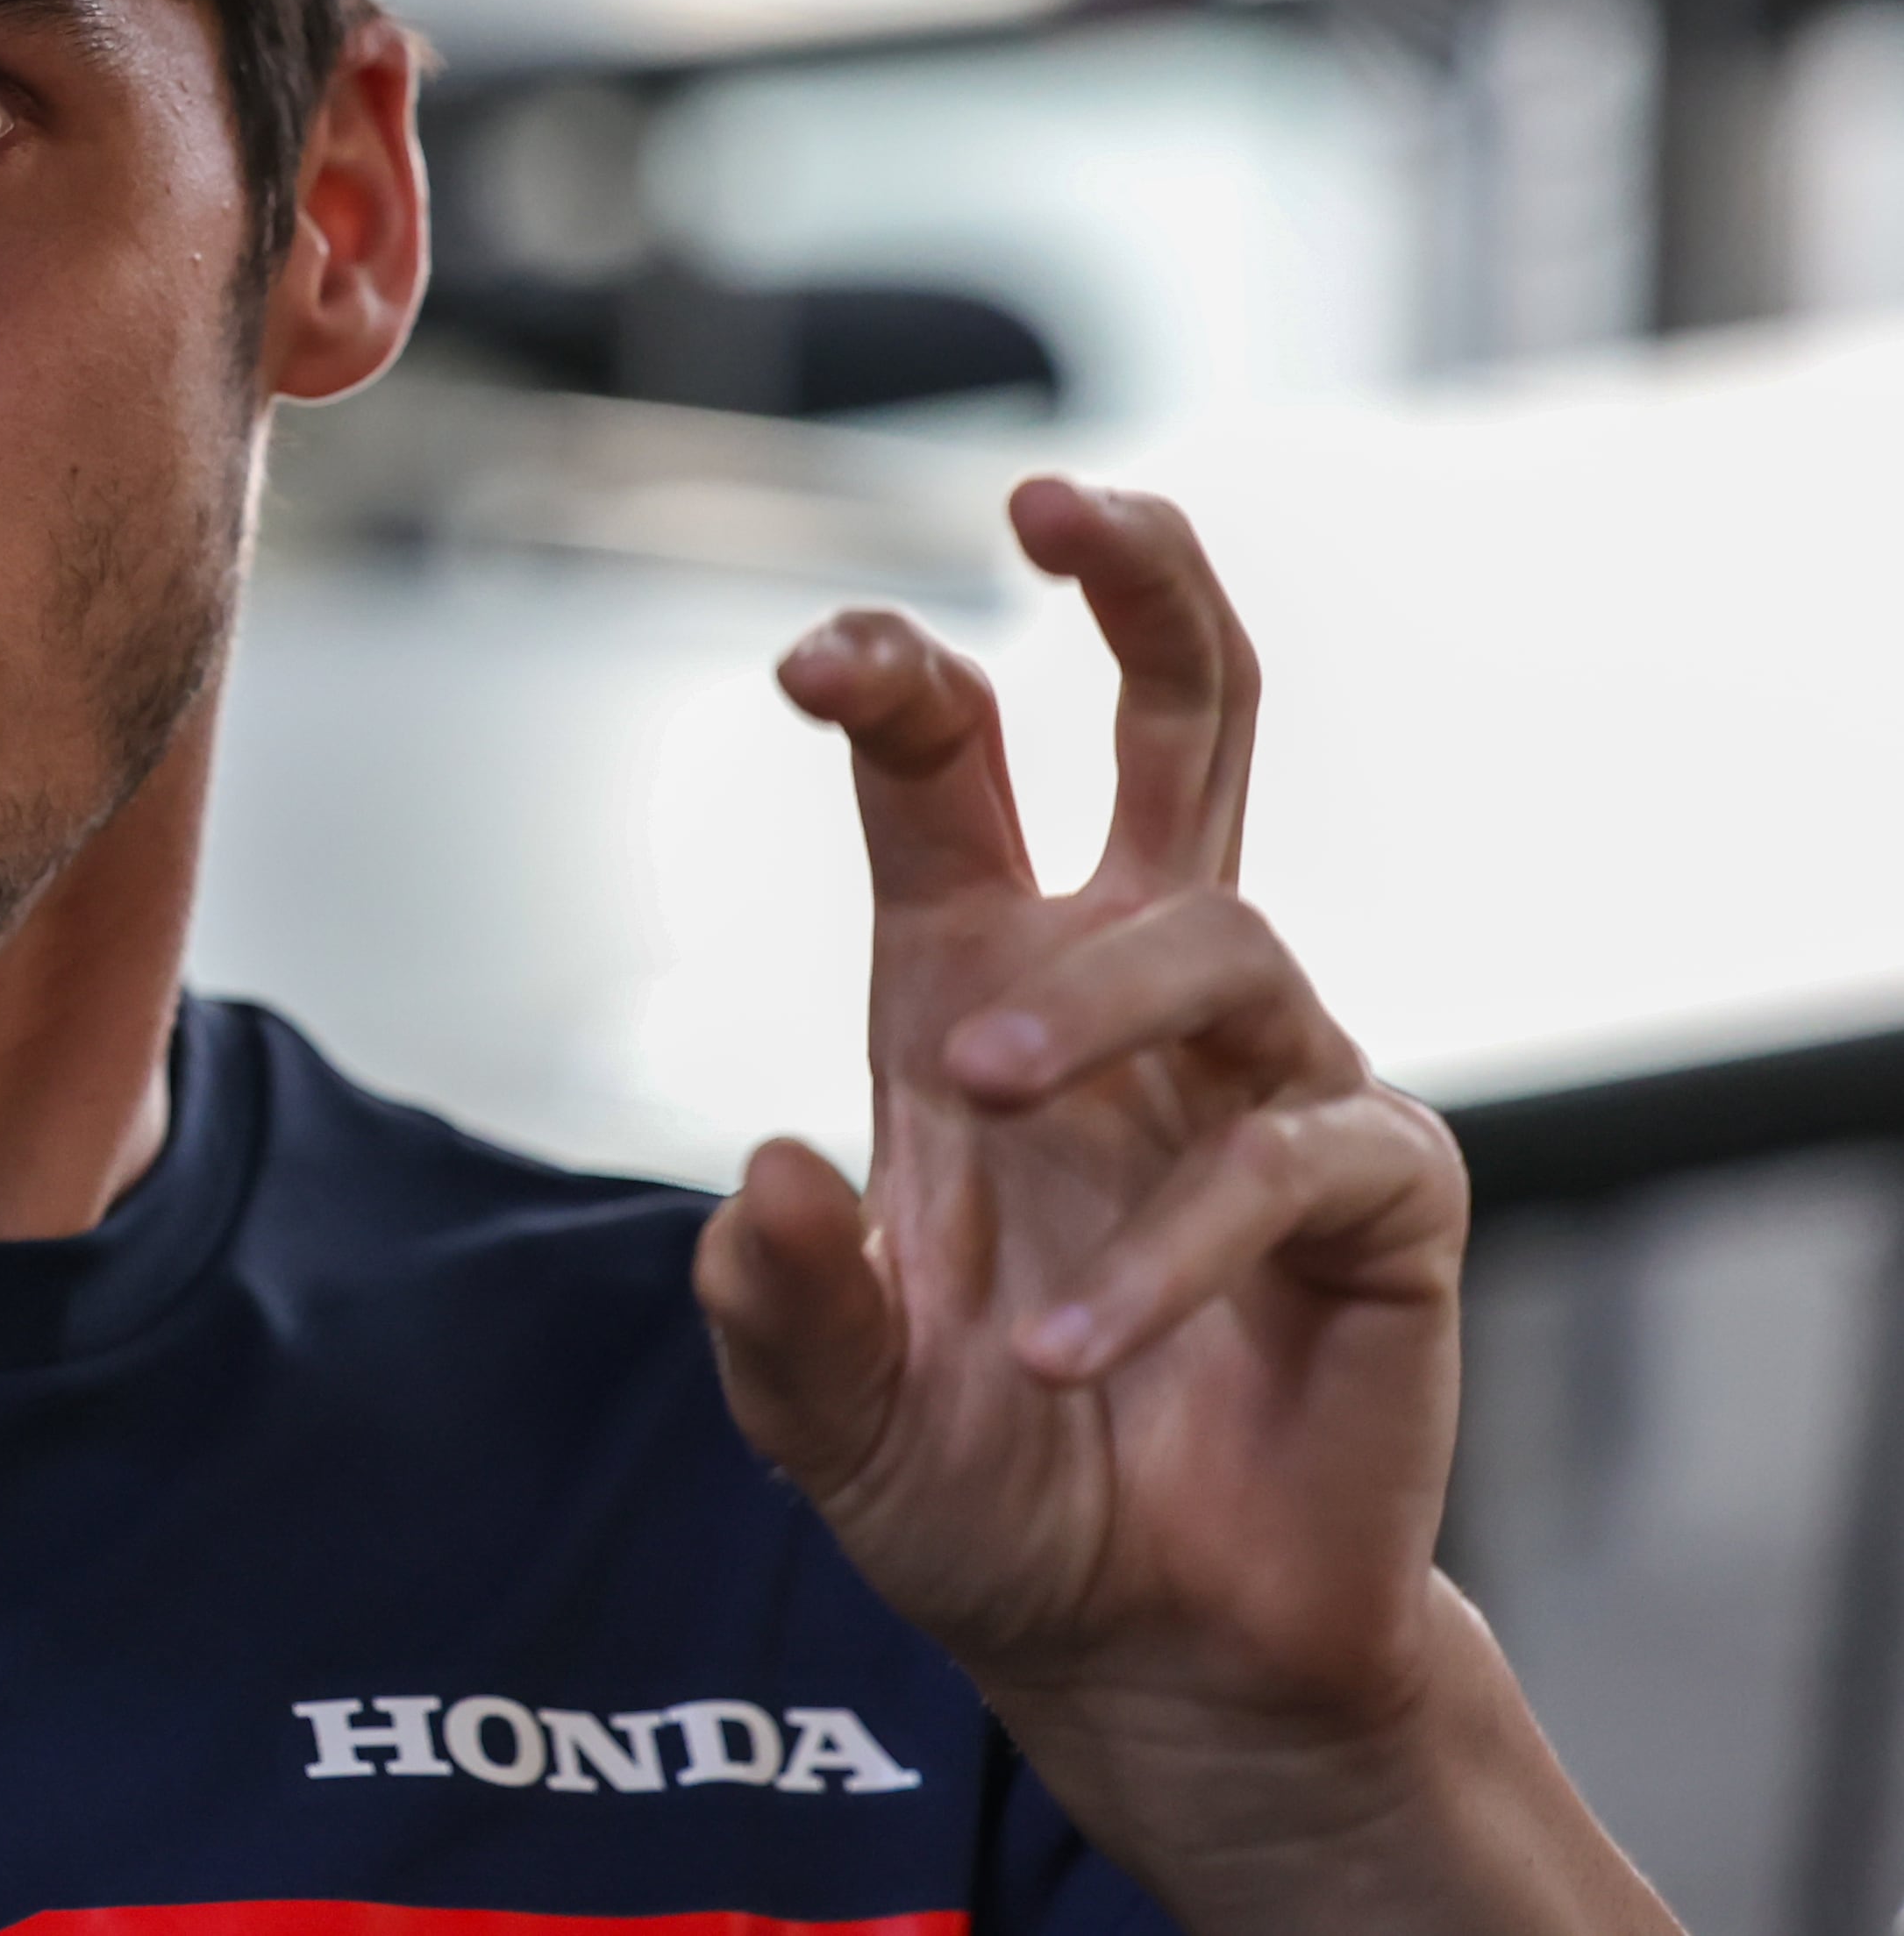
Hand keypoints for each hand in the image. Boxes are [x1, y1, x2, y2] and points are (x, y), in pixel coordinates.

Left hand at [696, 482, 1664, 1930]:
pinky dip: (1165, 1248)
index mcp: (977, 982)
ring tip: (964, 1093)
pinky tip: (1056, 1348)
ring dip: (1077, 1002)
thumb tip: (764, 1170)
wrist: (1135, 1649)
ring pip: (1210, 930)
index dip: (900, 680)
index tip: (822, 651)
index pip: (953, 770)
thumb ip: (778, 1309)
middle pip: (1188, 713)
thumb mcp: (829, 1410)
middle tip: (1058, 496)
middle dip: (1143, 577)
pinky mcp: (1382, 1199)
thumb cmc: (981, 1487)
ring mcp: (1271, 1078)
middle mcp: (1131, 996)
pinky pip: (1292, 1157)